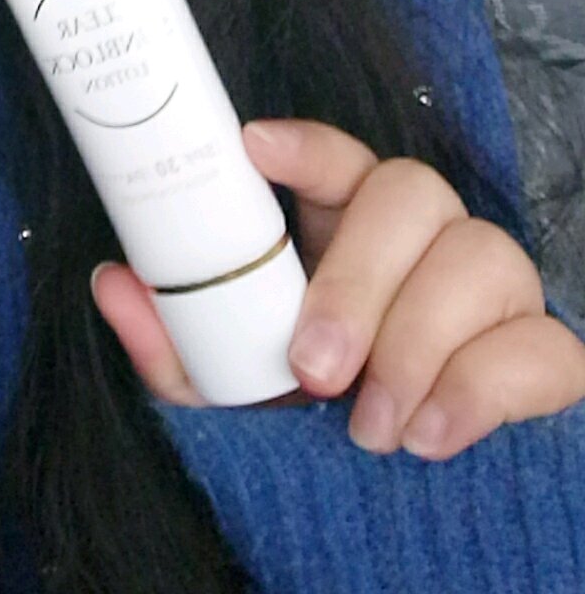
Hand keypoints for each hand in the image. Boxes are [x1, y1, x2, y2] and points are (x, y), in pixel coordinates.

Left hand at [89, 116, 584, 458]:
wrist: (405, 512)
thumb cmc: (315, 422)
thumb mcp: (233, 390)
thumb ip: (177, 343)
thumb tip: (113, 281)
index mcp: (348, 227)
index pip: (339, 157)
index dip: (304, 144)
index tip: (251, 146)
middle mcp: (426, 241)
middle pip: (411, 193)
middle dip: (359, 277)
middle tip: (313, 366)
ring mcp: (492, 292)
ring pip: (483, 254)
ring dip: (416, 342)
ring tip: (370, 426)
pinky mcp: (544, 355)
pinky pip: (544, 344)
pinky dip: (481, 388)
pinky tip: (430, 435)